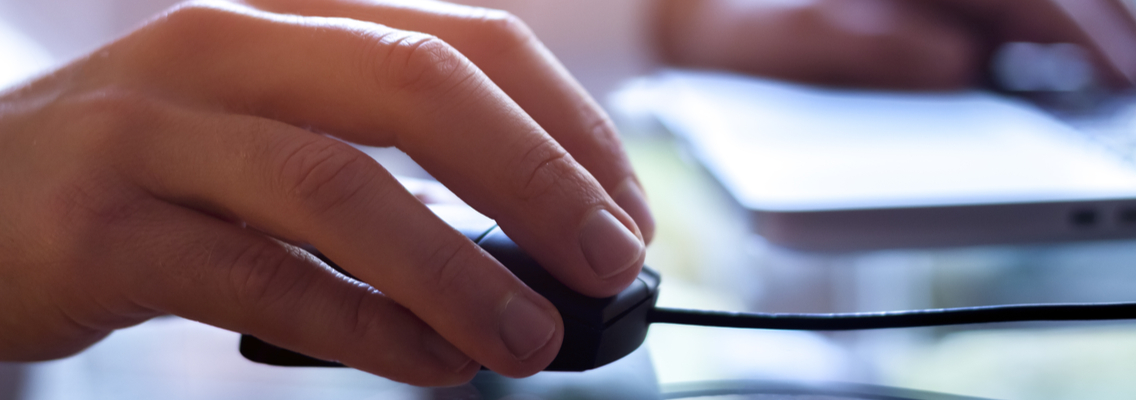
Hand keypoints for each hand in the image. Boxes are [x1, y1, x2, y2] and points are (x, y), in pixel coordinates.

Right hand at [0, 0, 653, 385]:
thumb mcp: (272, 134)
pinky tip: (429, 365)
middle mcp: (225, 48)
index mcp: (291, 19)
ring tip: (533, 338)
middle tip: (609, 261)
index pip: (468, 43)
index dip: (567, 125)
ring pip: (339, 185)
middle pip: (419, 86)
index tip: (622, 210)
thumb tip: (529, 247)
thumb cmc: (148, 176)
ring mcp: (156, 131)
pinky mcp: (102, 228)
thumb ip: (386, 167)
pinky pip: (259, 276)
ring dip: (457, 269)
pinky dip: (362, 325)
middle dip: (537, 175)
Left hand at [656, 0, 1135, 89]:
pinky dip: (1035, 19)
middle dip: (1104, 26)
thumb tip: (958, 62)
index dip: (1083, 32)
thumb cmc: (715, 26)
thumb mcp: (761, 45)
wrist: (675, 2)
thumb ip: (853, 49)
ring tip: (1124, 68)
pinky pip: (986, 2)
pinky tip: (1055, 51)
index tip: (1124, 78)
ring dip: (1081, 18)